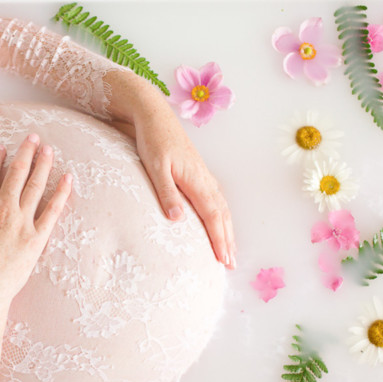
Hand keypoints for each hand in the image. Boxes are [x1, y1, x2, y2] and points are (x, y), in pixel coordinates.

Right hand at [0, 134, 72, 311]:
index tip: (2, 148)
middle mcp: (2, 208)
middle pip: (16, 171)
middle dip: (25, 151)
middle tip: (33, 137)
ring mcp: (21, 222)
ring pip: (35, 185)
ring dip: (43, 164)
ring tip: (48, 149)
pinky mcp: (36, 238)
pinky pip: (52, 210)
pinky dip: (61, 193)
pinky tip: (68, 178)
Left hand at [127, 96, 236, 269]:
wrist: (155, 115)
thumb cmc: (152, 140)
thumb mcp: (155, 167)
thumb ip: (166, 193)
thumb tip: (177, 220)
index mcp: (196, 180)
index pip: (212, 216)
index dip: (219, 239)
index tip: (223, 259)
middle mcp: (205, 180)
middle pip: (222, 215)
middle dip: (227, 240)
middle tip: (230, 264)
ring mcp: (204, 176)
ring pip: (222, 208)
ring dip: (227, 230)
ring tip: (229, 250)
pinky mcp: (199, 173)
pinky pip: (216, 199)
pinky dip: (222, 216)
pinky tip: (219, 222)